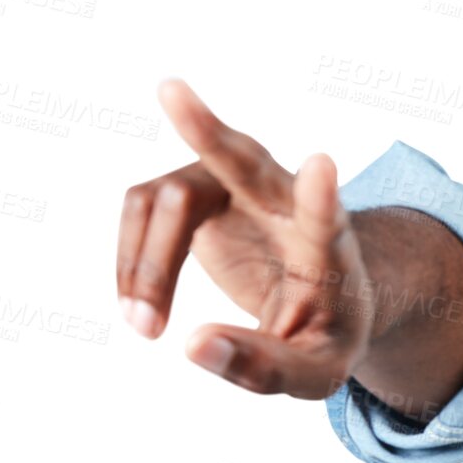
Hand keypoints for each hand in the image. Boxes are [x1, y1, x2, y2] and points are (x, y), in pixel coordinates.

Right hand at [116, 78, 374, 397]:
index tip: (321, 166)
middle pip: (245, 160)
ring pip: (172, 200)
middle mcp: (282, 199)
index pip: (328, 216)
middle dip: (208, 131)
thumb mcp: (314, 371)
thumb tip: (194, 346)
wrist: (320, 300)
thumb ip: (265, 368)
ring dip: (147, 265)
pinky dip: (132, 263)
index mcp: (329, 246)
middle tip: (171, 91)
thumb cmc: (323, 335)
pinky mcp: (192, 189)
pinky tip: (141, 309)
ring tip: (147, 329)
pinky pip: (143, 211)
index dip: (320, 195)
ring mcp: (233, 184)